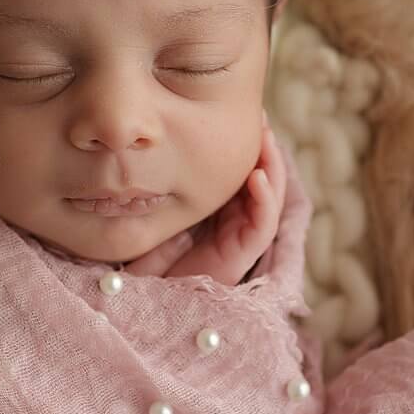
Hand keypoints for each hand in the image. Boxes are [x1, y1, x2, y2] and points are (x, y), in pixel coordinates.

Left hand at [128, 120, 286, 286]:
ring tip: (267, 139)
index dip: (245, 144)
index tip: (244, 114)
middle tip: (262, 118)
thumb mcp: (156, 209)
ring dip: (271, 168)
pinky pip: (261, 226)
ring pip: (267, 198)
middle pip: (259, 179)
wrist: (142, 299)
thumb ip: (161, 183)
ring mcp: (238, 238)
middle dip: (263, 149)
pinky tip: (258, 177)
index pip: (239, 171)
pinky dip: (264, 200)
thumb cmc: (146, 254)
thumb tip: (152, 139)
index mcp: (216, 208)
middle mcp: (232, 220)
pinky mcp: (239, 257)